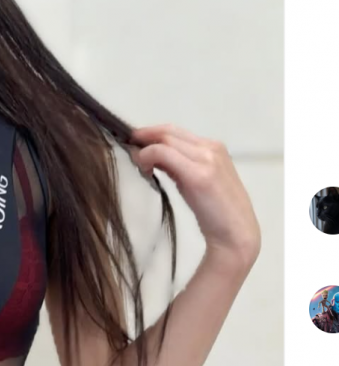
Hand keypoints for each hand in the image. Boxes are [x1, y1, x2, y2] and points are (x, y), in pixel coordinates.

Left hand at [128, 124, 260, 267]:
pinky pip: (164, 154)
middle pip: (168, 131)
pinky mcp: (199, 174)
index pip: (175, 131)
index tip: (135, 144)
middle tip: (128, 149)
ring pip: (164, 139)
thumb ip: (177, 165)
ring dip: (144, 148)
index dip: (151, 134)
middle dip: (143, 137)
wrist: (236, 234)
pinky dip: (147, 156)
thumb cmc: (215, 212)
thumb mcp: (194, 181)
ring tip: (137, 163)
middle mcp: (211, 148)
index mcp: (213, 148)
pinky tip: (144, 170)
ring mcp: (207, 159)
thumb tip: (151, 155)